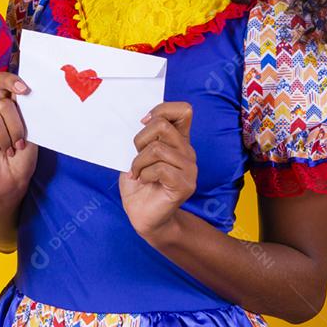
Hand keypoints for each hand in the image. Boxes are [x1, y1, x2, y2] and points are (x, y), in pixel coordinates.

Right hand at [0, 71, 37, 203]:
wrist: (13, 179)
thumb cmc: (22, 155)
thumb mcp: (30, 130)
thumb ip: (25, 110)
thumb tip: (27, 93)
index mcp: (3, 103)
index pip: (2, 80)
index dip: (11, 80)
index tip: (25, 90)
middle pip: (2, 104)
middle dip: (16, 127)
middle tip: (18, 144)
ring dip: (5, 139)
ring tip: (7, 150)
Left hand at [119, 101, 196, 244]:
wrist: (144, 216)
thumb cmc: (139, 184)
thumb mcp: (137, 155)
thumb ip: (145, 138)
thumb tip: (142, 121)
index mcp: (178, 140)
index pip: (183, 110)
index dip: (161, 110)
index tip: (144, 123)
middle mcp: (187, 152)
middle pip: (163, 125)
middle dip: (140, 139)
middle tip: (137, 157)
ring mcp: (189, 169)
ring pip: (157, 149)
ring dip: (139, 162)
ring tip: (138, 174)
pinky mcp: (185, 185)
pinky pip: (160, 169)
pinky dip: (144, 174)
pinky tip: (144, 182)